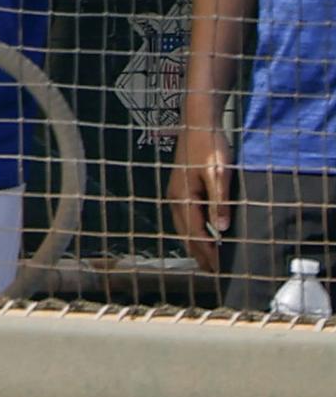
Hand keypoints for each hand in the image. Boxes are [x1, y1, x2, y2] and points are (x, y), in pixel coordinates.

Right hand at [172, 115, 235, 270]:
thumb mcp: (219, 173)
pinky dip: (191, 231)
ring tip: (206, 258)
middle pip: (185, 233)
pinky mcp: (179, 188)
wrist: (197, 124)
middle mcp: (175, 198)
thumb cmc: (210, 147)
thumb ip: (219, 201)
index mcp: (184, 197)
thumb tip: (221, 229)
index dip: (206, 252)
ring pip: (182, 226)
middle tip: (212, 272)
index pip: (195, 233)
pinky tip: (200, 233)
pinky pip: (184, 217)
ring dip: (194, 243)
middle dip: (198, 253)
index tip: (217, 269)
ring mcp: (175, 193)